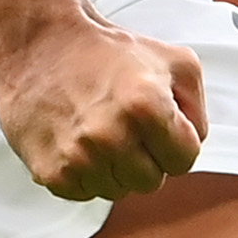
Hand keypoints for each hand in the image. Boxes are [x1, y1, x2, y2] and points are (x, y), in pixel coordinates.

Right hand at [0, 8, 207, 200]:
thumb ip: (196, 105)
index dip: (175, 142)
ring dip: (114, 167)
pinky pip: (85, 193)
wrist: (41, 44)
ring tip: (99, 129)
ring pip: (118, 191)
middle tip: (125, 124)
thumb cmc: (104, 52)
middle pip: (151, 181)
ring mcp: (79, 157)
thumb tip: (193, 140)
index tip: (158, 125)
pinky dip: (85, 173)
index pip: (184, 161)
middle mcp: (111, 135)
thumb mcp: (172, 60)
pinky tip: (78, 140)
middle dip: (145, 156)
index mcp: (147, 106)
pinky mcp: (51, 172)